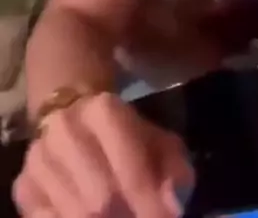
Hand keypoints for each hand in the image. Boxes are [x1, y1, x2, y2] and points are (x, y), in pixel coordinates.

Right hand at [14, 93, 193, 217]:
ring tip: (121, 217)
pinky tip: (89, 217)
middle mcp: (64, 129)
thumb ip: (174, 171)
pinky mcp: (22, 185)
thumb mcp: (160, 143)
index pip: (130, 171)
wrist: (74, 117)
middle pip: (101, 200)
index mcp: (102, 110)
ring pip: (75, 215)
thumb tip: (173, 205)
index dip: (150, 204)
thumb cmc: (127, 136)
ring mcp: (38, 158)